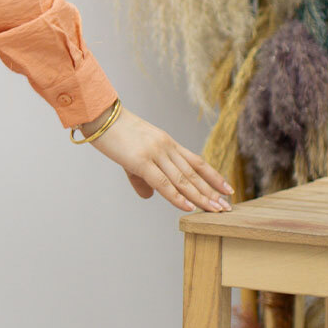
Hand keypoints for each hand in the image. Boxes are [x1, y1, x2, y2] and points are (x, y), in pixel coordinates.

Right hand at [82, 104, 233, 214]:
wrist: (101, 116)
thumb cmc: (115, 134)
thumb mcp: (133, 156)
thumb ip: (143, 178)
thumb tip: (149, 196)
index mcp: (168, 143)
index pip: (197, 162)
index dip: (213, 177)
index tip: (227, 189)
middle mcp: (167, 148)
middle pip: (194, 173)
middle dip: (212, 192)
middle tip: (226, 207)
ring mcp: (155, 153)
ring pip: (183, 180)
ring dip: (201, 197)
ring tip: (215, 210)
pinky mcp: (141, 161)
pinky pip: (164, 183)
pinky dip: (177, 197)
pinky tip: (189, 207)